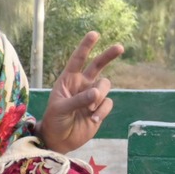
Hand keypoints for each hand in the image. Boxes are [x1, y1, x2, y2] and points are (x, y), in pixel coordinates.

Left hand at [38, 31, 122, 153]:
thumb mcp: (61, 108)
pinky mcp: (100, 108)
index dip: (85, 46)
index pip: (77, 60)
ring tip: (88, 110)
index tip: (94, 34)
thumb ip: (79, 100)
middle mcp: (82, 84)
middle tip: (120, 47)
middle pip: (98, 65)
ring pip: (105, 86)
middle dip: (108, 55)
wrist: (60, 139)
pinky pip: (108, 103)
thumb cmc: (55, 120)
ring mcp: (92, 96)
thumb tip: (97, 93)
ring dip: (99, 97)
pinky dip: (101, 111)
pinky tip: (92, 119)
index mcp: (68, 80)